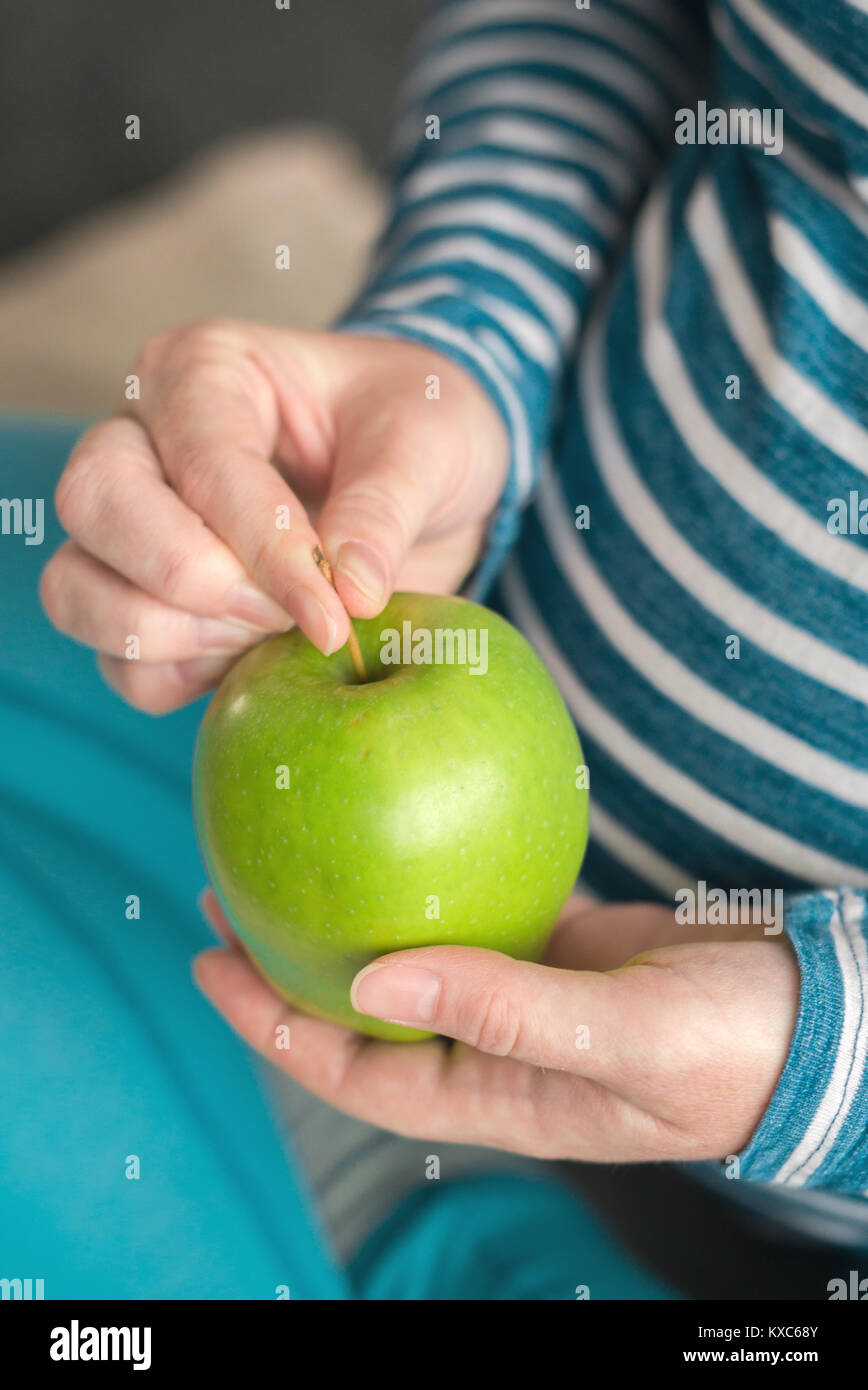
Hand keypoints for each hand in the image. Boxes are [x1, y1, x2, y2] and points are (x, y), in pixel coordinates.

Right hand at [40, 322, 506, 711]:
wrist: (423, 483)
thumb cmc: (415, 433)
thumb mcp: (431, 443)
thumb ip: (385, 510)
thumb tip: (347, 591)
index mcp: (206, 371)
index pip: (204, 462)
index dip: (265, 548)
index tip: (334, 614)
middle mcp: (143, 439)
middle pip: (94, 504)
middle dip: (186, 579)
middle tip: (279, 616)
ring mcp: (130, 526)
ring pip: (77, 588)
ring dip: (169, 637)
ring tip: (267, 639)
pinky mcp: (145, 604)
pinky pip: (120, 663)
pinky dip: (175, 679)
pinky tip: (252, 664)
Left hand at [194, 892, 798, 1161]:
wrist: (815, 1013)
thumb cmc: (729, 1046)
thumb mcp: (620, 1036)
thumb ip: (504, 1011)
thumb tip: (370, 986)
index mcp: (494, 1091)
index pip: (353, 1068)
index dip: (273, 1024)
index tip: (212, 963)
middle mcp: (493, 1045)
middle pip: (361, 1008)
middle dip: (286, 961)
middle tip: (226, 891)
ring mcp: (523, 990)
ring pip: (410, 953)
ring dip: (347, 909)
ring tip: (293, 851)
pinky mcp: (558, 941)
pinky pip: (474, 904)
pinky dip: (431, 868)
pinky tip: (402, 824)